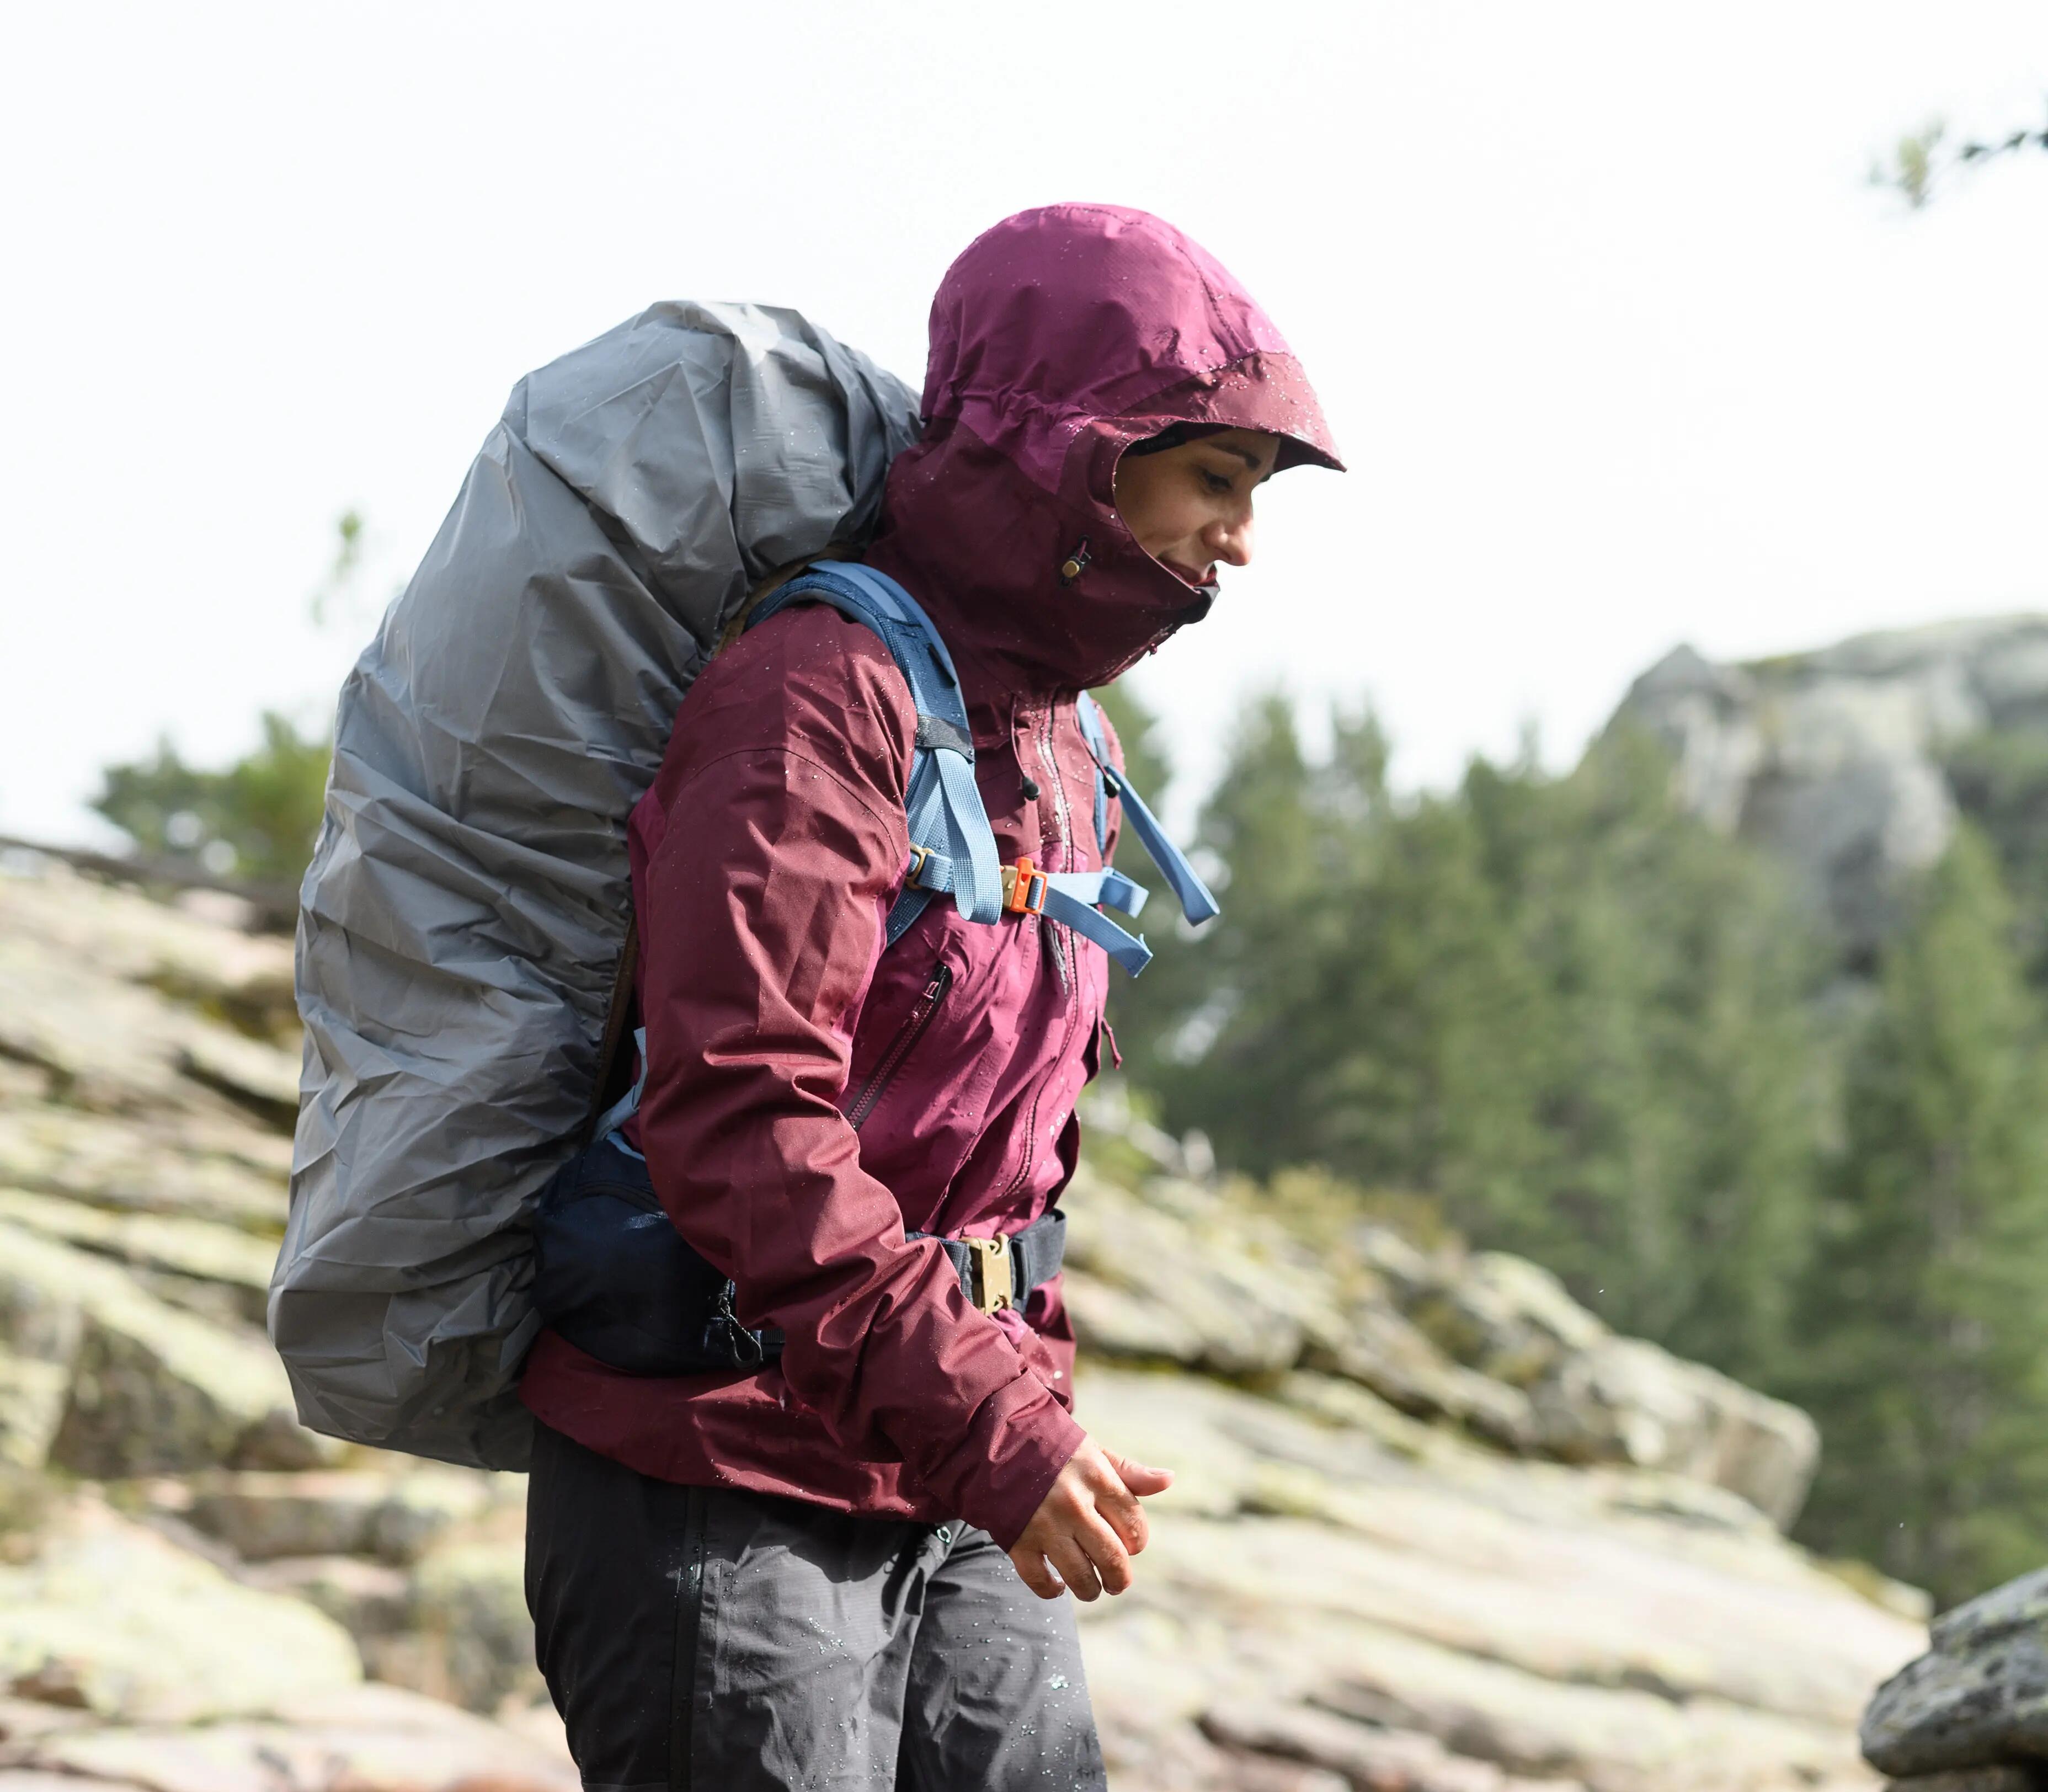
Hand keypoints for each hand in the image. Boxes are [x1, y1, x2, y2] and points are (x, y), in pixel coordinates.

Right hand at [1006, 1436, 1173, 1601]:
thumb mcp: (1092, 1450)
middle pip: (1112, 1558)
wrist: (993, 1439)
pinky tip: (1057, 1587)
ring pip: (1081, 1577)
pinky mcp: (1018, 1539)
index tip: (1130, 1543)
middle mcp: (1074, 1503)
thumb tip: (1168, 1480)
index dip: (1137, 1540)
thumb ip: (1129, 1471)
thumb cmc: (1051, 1446)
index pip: (1133, 1524)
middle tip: (1116, 1581)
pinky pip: (1040, 1580)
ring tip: (1091, 1588)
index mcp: (1097, 1477)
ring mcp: (1045, 1524)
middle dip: (1119, 1578)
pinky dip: (1051, 1590)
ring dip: (1090, 1590)